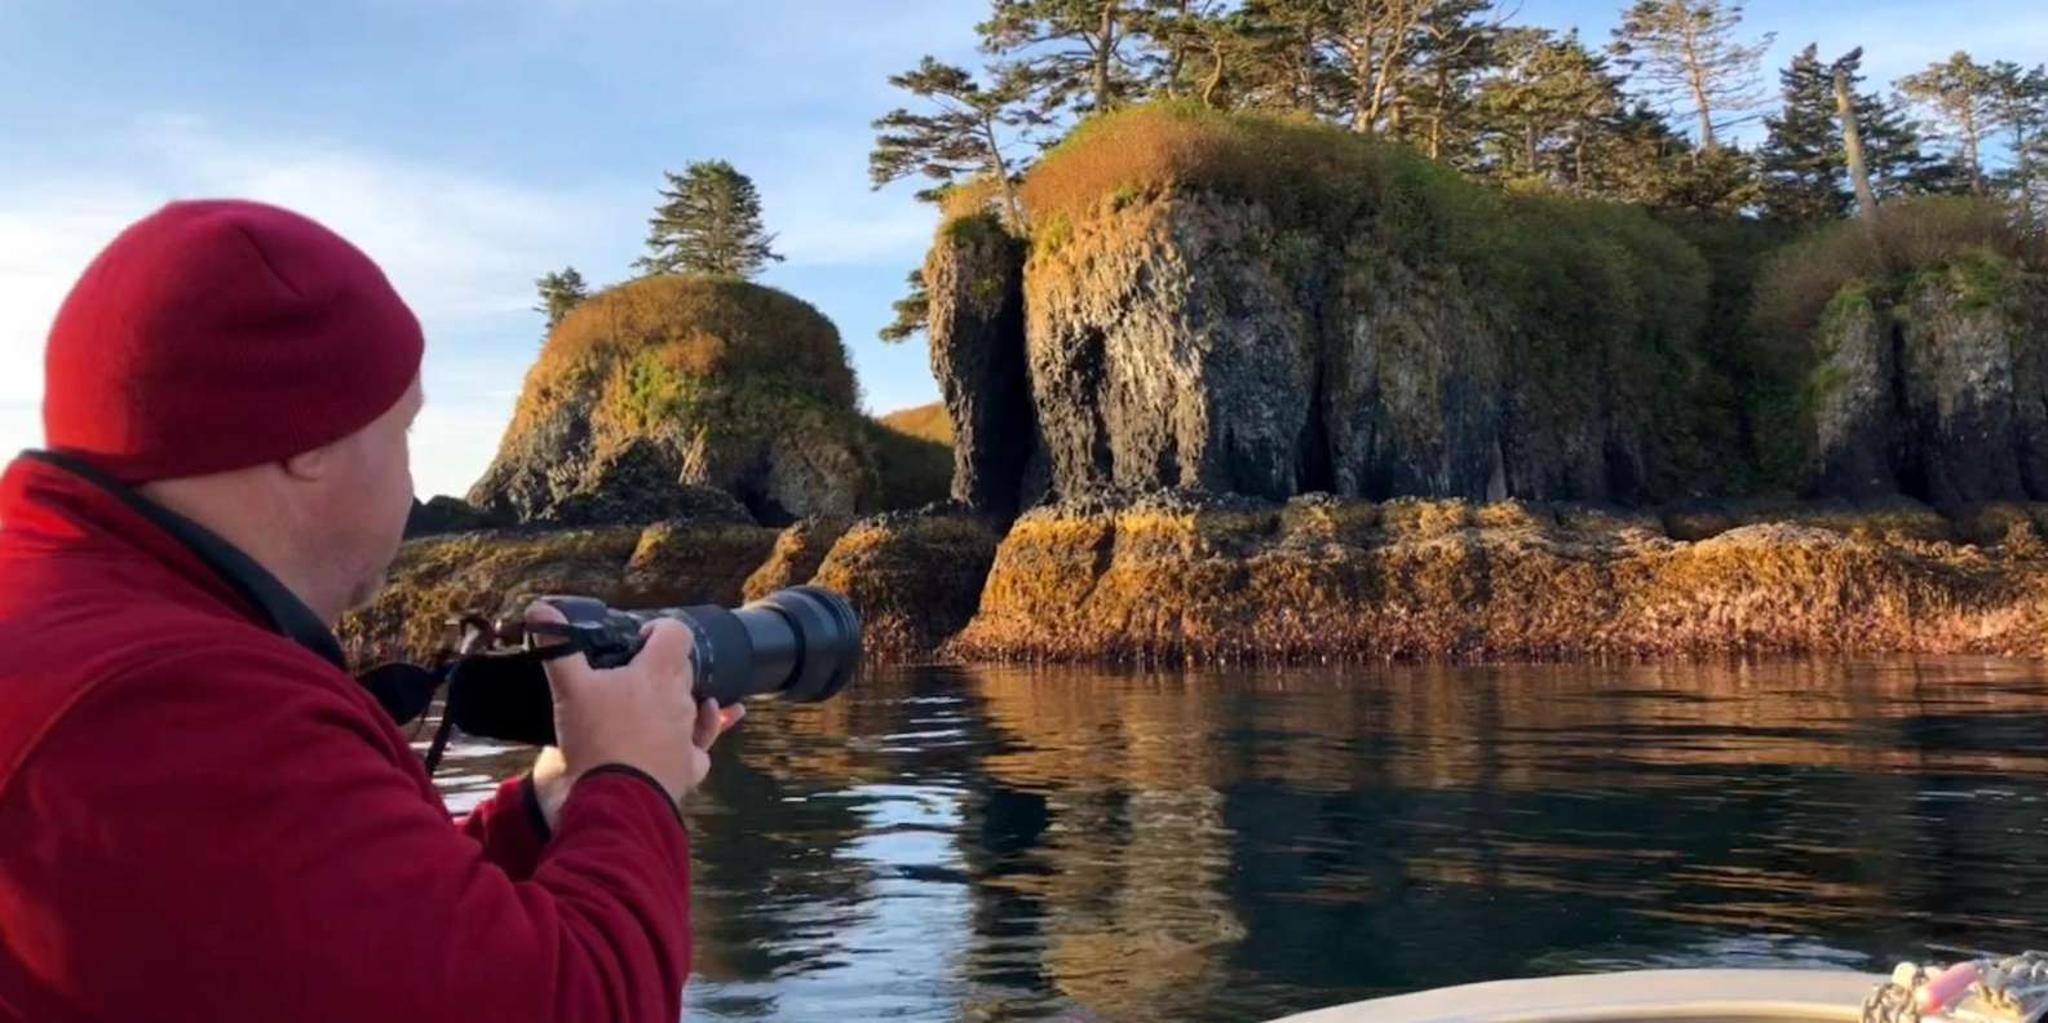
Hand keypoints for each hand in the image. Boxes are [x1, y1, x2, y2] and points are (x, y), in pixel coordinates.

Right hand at [523, 602, 745, 823]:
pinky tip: (691, 738)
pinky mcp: (689, 767)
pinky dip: (699, 739)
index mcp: (659, 673)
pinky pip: (700, 748)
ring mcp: (688, 735)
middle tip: (634, 674)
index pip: (676, 634)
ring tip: (653, 705)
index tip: (640, 638)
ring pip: (693, 708)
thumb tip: (539, 608)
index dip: (661, 630)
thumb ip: (558, 648)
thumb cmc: (596, 738)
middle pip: (683, 670)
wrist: (616, 799)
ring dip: (676, 702)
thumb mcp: (569, 688)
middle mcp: (681, 700)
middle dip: (662, 667)